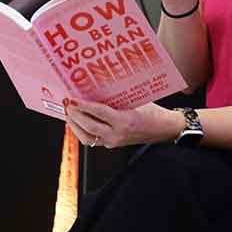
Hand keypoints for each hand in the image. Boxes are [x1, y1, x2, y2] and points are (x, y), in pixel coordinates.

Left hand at [63, 98, 183, 148]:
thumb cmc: (153, 112)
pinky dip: (82, 130)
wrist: (164, 128)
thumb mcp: (136, 100)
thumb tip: (96, 86)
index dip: (82, 105)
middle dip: (74, 115)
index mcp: (124, 121)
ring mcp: (114, 142)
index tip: (72, 99)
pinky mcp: (112, 145)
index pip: (98, 113)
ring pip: (86, 137)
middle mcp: (117, 135)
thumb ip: (116, 97)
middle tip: (67, 104)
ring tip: (69, 113)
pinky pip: (92, 140)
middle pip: (88, 127)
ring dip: (74, 125)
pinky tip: (78, 122)